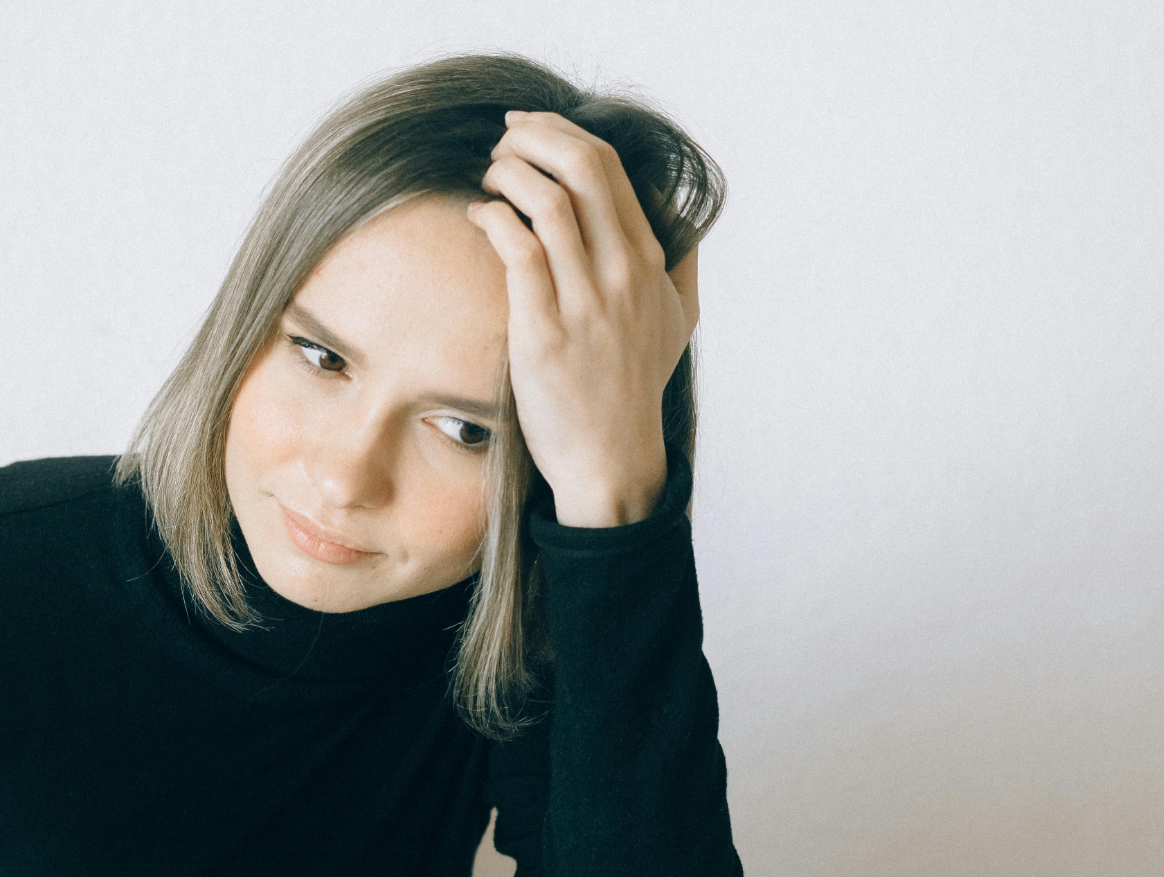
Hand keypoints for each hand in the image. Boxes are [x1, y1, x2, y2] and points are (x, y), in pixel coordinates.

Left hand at [467, 111, 700, 527]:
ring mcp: (586, 302)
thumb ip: (682, 263)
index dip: (563, 133)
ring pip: (551, 202)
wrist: (612, 460)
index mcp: (651, 261)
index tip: (530, 129)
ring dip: (510, 172)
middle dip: (535, 137)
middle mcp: (623, 274)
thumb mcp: (677, 321)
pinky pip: (520, 251)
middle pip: (584, 168)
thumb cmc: (633, 390)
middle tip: (502, 142)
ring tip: (488, 177)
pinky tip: (480, 216)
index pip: (611, 168)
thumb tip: (681, 218)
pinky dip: (495, 218)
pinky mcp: (545, 332)